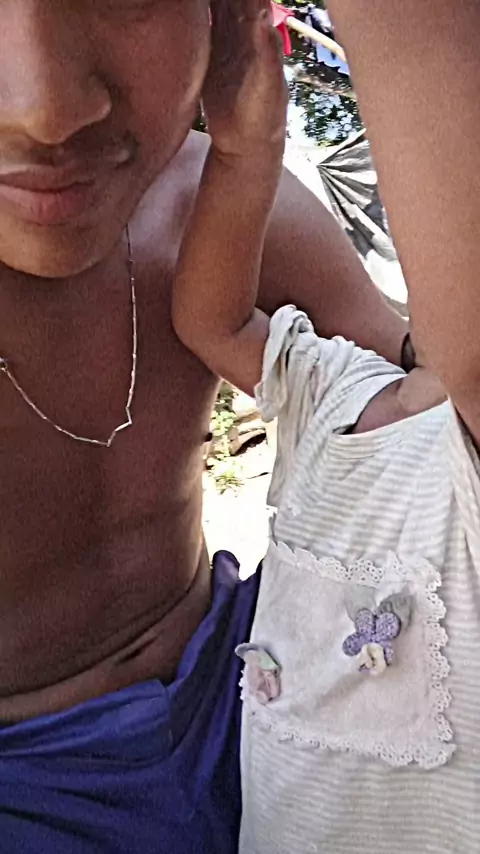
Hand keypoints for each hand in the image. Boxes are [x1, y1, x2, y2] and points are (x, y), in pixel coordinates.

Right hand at [202, 0, 287, 160]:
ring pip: (212, 1)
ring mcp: (223, 38)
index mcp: (258, 30)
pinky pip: (196, 22)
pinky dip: (188, 8)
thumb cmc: (262, 117)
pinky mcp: (205, 53)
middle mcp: (241, 28)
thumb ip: (264, 52)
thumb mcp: (266, 86)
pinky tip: (174, 2)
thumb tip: (261, 13)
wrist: (244, 144)